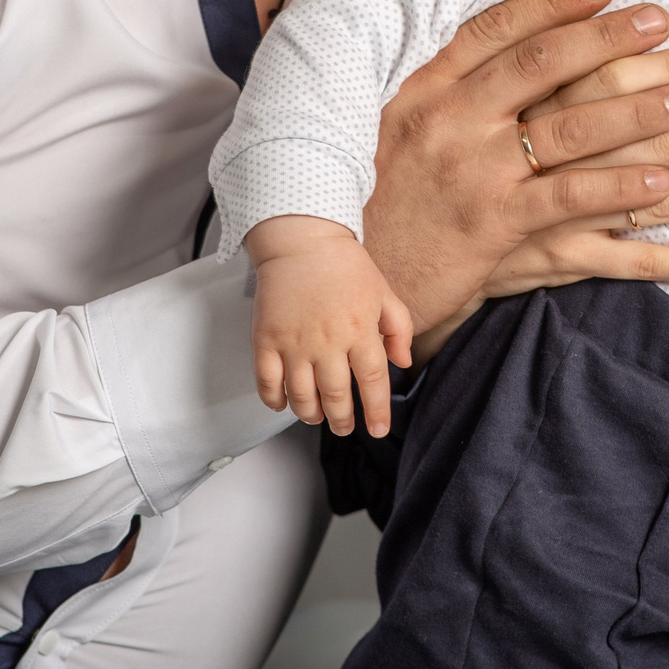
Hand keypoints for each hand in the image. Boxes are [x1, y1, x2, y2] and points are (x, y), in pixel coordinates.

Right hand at [244, 217, 412, 435]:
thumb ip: (399, 329)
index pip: (373, 383)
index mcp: (360, 330)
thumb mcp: (384, 292)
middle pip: (336, 397)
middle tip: (344, 427)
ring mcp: (294, 342)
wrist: (302, 239)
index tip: (378, 429)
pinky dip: (275, 400)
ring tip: (318, 417)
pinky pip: (267, 383)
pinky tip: (284, 403)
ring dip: (311, 415)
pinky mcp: (266, 339)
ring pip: (302, 398)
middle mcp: (328, 341)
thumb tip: (403, 363)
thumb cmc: (345, 265)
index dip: (377, 411)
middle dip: (342, 421)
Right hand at [361, 0, 668, 343]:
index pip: (501, 29)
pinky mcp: (492, 228)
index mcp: (430, 88)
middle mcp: (453, 120)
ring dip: (638, 111)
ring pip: (571, 131)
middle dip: (614, 42)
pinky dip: (619, 191)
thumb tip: (503, 45)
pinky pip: (569, 202)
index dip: (559, 3)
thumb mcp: (398, 127)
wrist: (346, 278)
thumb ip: (448, 87)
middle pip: (547, 67)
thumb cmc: (379, 199)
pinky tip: (664, 183)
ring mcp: (474, 173)